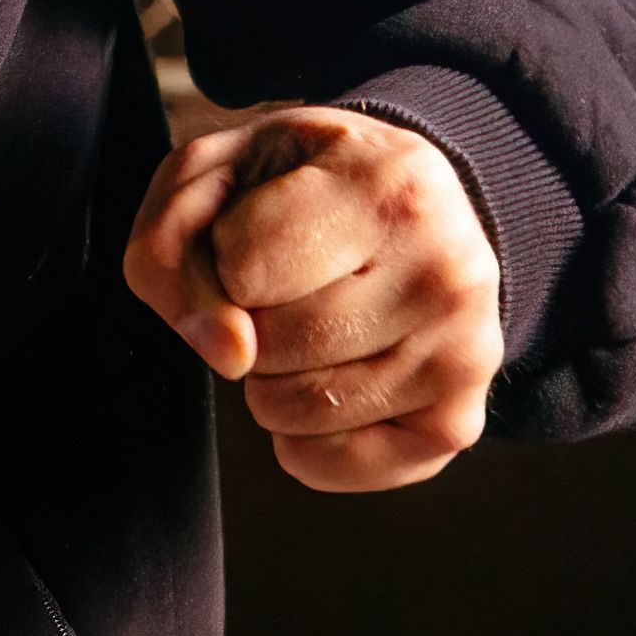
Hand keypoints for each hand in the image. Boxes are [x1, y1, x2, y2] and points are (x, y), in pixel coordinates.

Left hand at [121, 102, 502, 493]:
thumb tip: (228, 357)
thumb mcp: (217, 170)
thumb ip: (174, 244)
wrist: (413, 216)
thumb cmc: (298, 187)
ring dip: (269, 378)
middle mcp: (445, 272)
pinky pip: (328, 465)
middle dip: (244, 323)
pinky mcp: (456, 426)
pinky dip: (298, 437)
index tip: (262, 228)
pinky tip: (326, 378)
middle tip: (290, 282)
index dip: (222, 256)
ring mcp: (462, 355)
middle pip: (267, 346)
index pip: (240, 267)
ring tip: (312, 323)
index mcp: (388, 184)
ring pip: (293, 410)